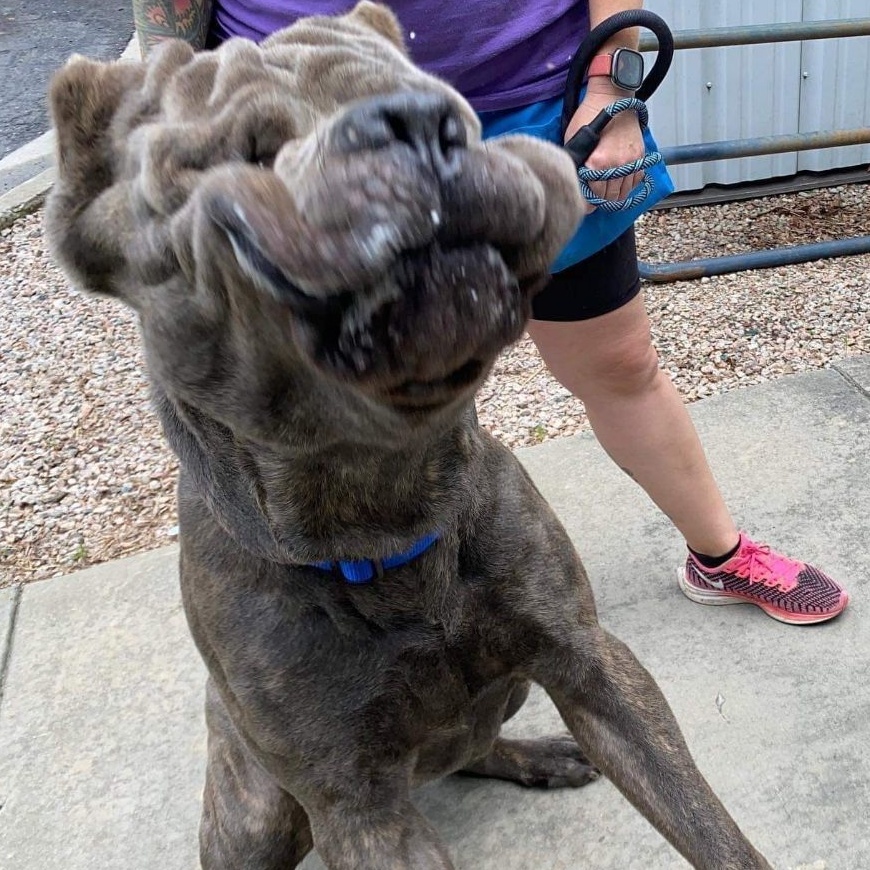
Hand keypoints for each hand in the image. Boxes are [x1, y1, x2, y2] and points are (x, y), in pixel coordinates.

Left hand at [563, 80, 644, 206]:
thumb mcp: (573, 140)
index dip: (586, 203)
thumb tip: (574, 181)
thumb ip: (575, 163)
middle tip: (593, 199)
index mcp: (599, 162)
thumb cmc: (589, 114)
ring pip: (624, 192)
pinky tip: (619, 184)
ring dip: (614, 195)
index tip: (583, 204)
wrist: (610, 96)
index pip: (593, 196)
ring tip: (605, 193)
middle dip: (600, 200)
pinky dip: (628, 185)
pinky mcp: (639, 155)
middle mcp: (617, 165)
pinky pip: (636, 180)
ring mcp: (631, 161)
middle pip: (610, 197)